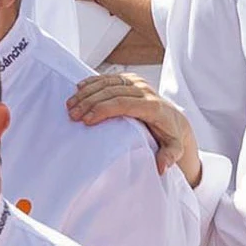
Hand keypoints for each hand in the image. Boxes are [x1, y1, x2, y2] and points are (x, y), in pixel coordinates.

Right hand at [63, 70, 200, 181]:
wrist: (175, 118)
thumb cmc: (170, 136)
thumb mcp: (175, 149)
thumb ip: (170, 156)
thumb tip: (161, 167)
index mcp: (152, 106)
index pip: (123, 103)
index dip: (103, 110)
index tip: (86, 121)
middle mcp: (144, 90)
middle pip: (111, 91)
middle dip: (89, 102)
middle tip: (72, 115)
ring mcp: (136, 82)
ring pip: (107, 82)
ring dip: (86, 92)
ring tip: (70, 105)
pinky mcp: (130, 79)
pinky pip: (108, 78)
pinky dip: (92, 82)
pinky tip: (78, 89)